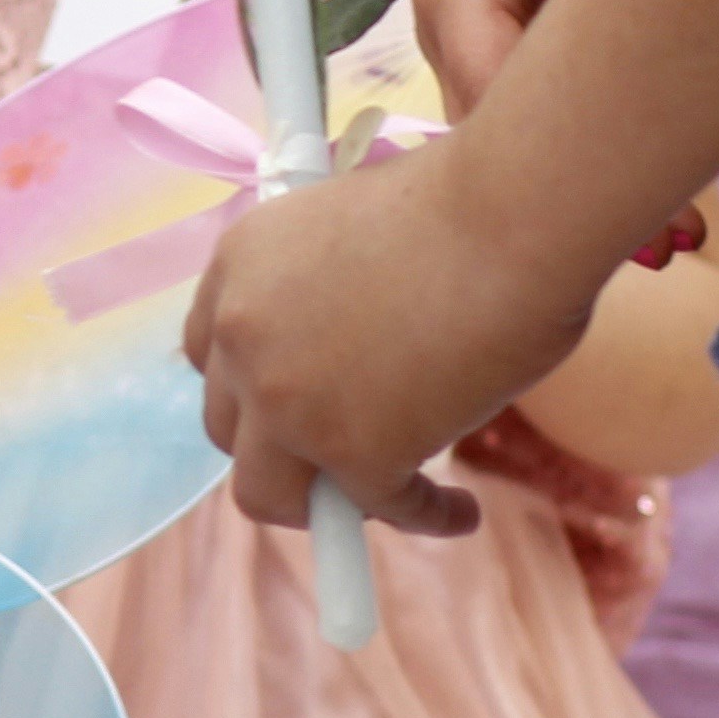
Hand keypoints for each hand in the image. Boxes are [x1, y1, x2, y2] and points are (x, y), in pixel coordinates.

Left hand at [182, 143, 574, 534]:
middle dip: (281, 448)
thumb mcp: (345, 227)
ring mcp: (287, 400)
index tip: (294, 403)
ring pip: (266, 493)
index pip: (209, 354)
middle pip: (228, 429)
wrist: (510, 212)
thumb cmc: (460, 202)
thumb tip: (351, 348)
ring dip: (319, 505)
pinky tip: (457, 511)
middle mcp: (241, 336)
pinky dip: (422, 516)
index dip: (250, 388)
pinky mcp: (353, 450)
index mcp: (237, 267)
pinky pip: (375, 510)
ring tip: (375, 501)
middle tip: (343, 452)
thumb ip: (321, 288)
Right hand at [408, 0, 716, 264]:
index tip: (643, 218)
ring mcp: (481, 30)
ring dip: (598, 167)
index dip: (568, 166)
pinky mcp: (512, 23)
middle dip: (585, 193)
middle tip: (672, 249)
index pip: (500, 102)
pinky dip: (600, 127)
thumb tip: (659, 50)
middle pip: (511, 132)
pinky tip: (657, 172)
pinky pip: (549, 88)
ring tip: (677, 235)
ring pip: (531, 120)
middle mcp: (457, 27)